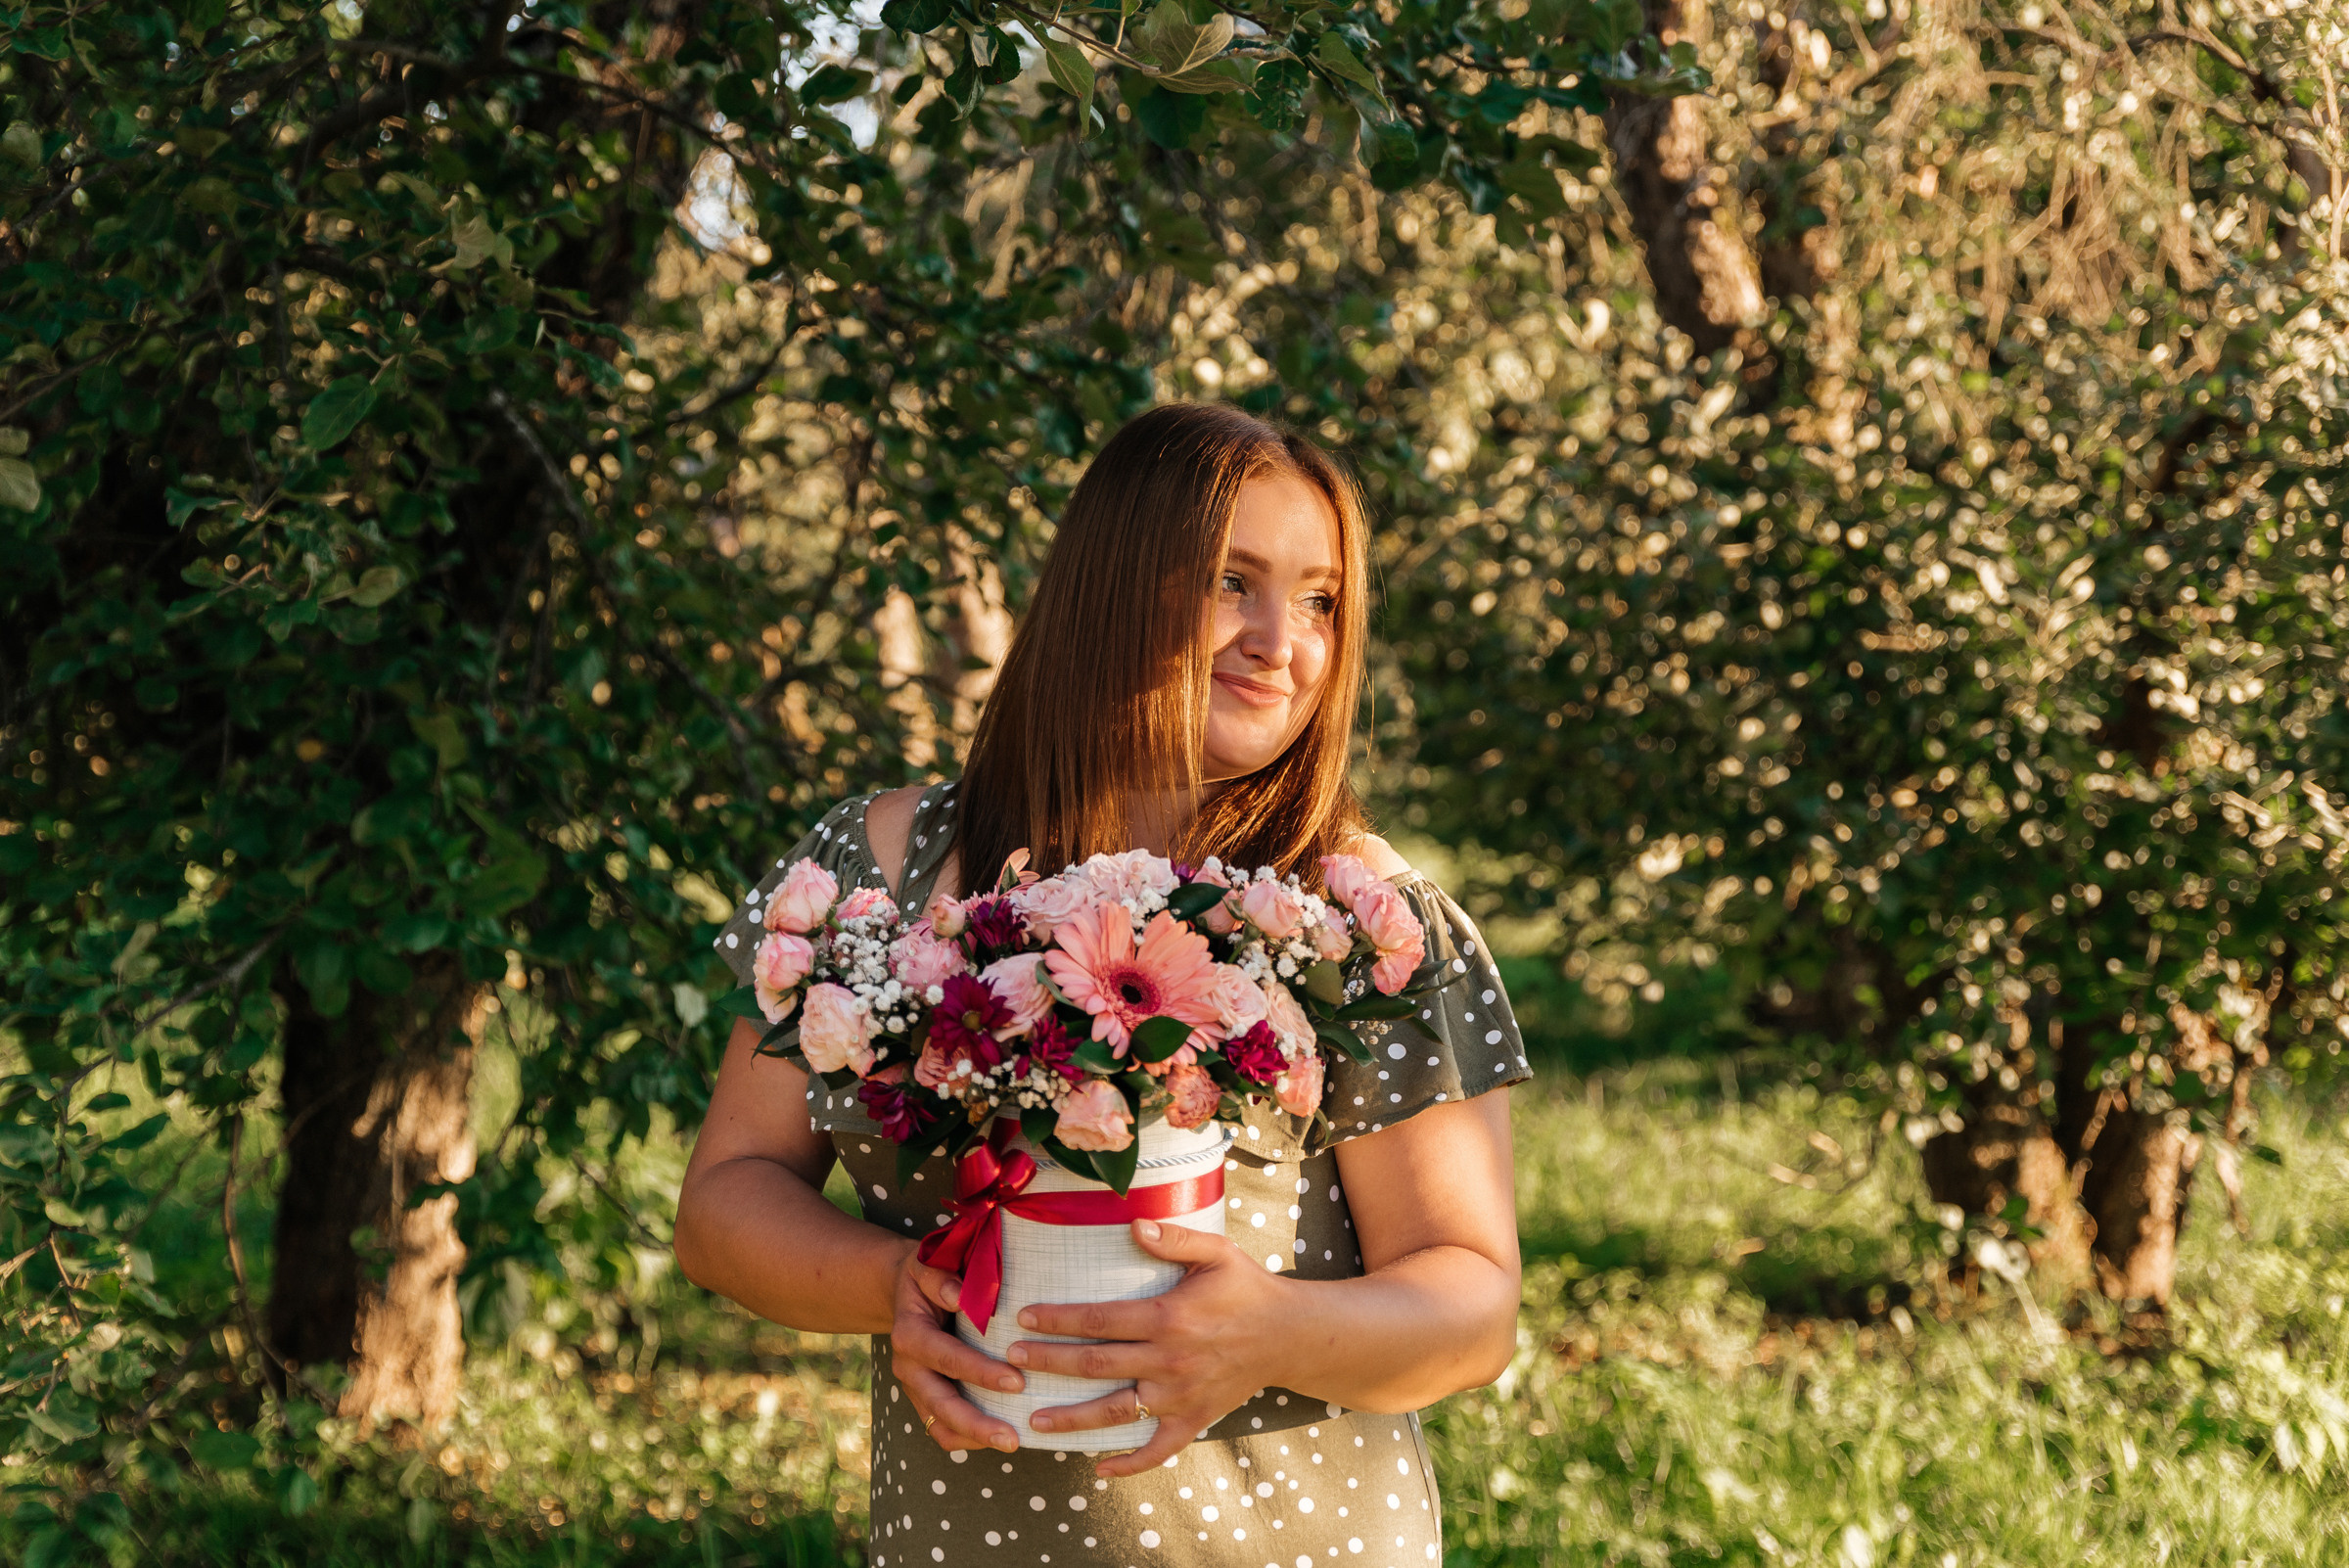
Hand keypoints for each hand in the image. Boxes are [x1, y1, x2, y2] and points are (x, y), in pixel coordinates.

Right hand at [889, 1247, 1024, 1453]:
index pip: (948, 1358)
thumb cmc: (926, 1275)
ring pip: (940, 1425)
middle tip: (1014, 1438)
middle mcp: (908, 1367)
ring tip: (1011, 1443)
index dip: (981, 1372)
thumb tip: (961, 1297)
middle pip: (941, 1404)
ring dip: (974, 1438)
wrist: (904, 1292)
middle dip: (978, 1424)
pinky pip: (941, 1430)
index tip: (1017, 1381)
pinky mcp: (924, 1399)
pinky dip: (967, 1439)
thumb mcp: (928, 1263)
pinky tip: (998, 1437)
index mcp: (910, 1335)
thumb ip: (940, 1277)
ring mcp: (914, 1387)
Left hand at [1008, 1218, 1288, 1477]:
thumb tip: (1133, 1225)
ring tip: (1033, 1421)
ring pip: (1115, 1412)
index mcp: (1168, 1318)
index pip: (1099, 1319)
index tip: (1024, 1318)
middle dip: (1049, 1363)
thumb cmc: (1247, 1287)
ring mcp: (1179, 1396)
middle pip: (1095, 1364)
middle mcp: (1169, 1361)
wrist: (1288, 1335)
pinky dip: (1129, 1463)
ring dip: (1072, 1418)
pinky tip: (1099, 1467)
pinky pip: (1157, 1449)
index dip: (1058, 1319)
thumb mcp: (1217, 1251)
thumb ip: (1174, 1238)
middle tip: (1010, 1362)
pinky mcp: (1193, 1420)